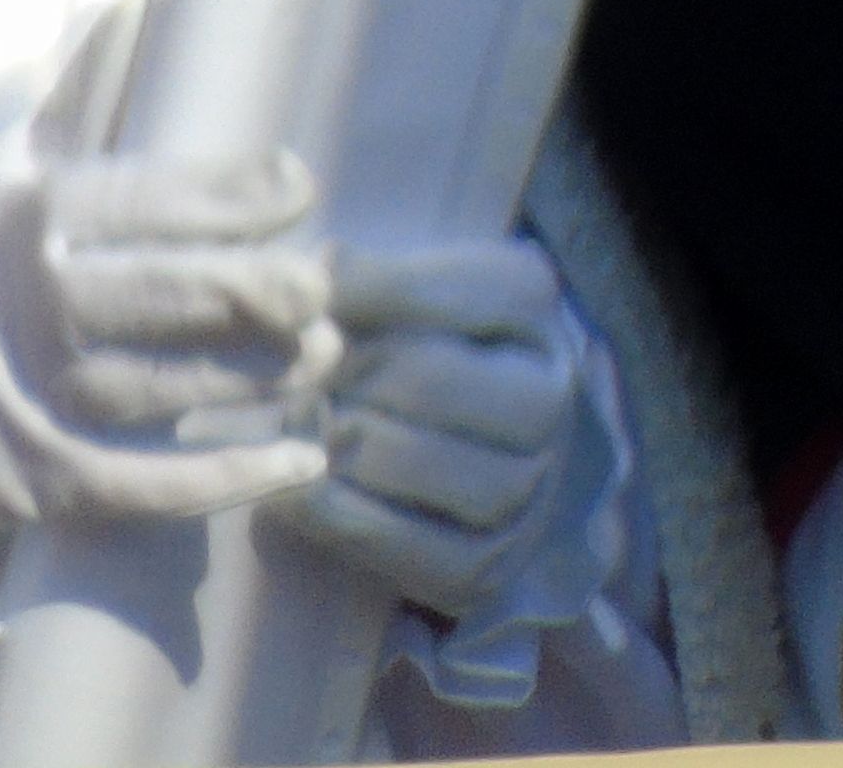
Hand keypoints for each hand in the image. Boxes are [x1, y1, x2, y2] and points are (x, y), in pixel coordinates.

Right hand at [0, 148, 342, 532]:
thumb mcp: (21, 155)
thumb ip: (91, 81)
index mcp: (20, 214)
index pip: (130, 200)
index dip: (223, 193)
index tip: (300, 186)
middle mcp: (14, 307)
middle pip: (142, 300)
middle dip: (246, 292)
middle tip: (319, 285)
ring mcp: (20, 404)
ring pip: (146, 392)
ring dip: (249, 378)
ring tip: (322, 353)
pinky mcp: (34, 484)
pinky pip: (136, 490)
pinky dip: (223, 481)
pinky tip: (302, 458)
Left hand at [268, 238, 583, 621]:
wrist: (457, 438)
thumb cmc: (410, 339)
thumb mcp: (402, 286)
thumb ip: (369, 275)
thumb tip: (318, 274)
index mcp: (531, 307)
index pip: (452, 289)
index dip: (365, 289)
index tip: (304, 290)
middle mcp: (551, 399)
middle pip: (438, 383)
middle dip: (348, 376)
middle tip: (291, 374)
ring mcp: (527, 491)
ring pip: (435, 470)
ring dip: (347, 450)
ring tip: (296, 425)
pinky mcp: (486, 568)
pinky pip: (416, 554)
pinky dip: (343, 521)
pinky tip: (296, 488)